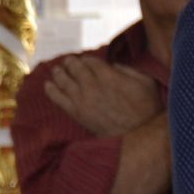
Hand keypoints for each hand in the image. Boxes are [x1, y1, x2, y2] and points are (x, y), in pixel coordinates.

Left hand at [44, 57, 158, 136]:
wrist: (137, 134)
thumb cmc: (145, 107)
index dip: (86, 59)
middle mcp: (93, 86)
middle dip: (70, 63)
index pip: (90, 62)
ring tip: (56, 70)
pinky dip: (51, 90)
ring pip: (64, 81)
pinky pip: (58, 99)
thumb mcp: (145, 82)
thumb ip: (128, 69)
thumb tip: (112, 64)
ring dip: (58, 73)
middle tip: (67, 61)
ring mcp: (83, 100)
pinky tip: (47, 85)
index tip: (84, 60)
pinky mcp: (77, 113)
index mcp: (109, 76)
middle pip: (75, 69)